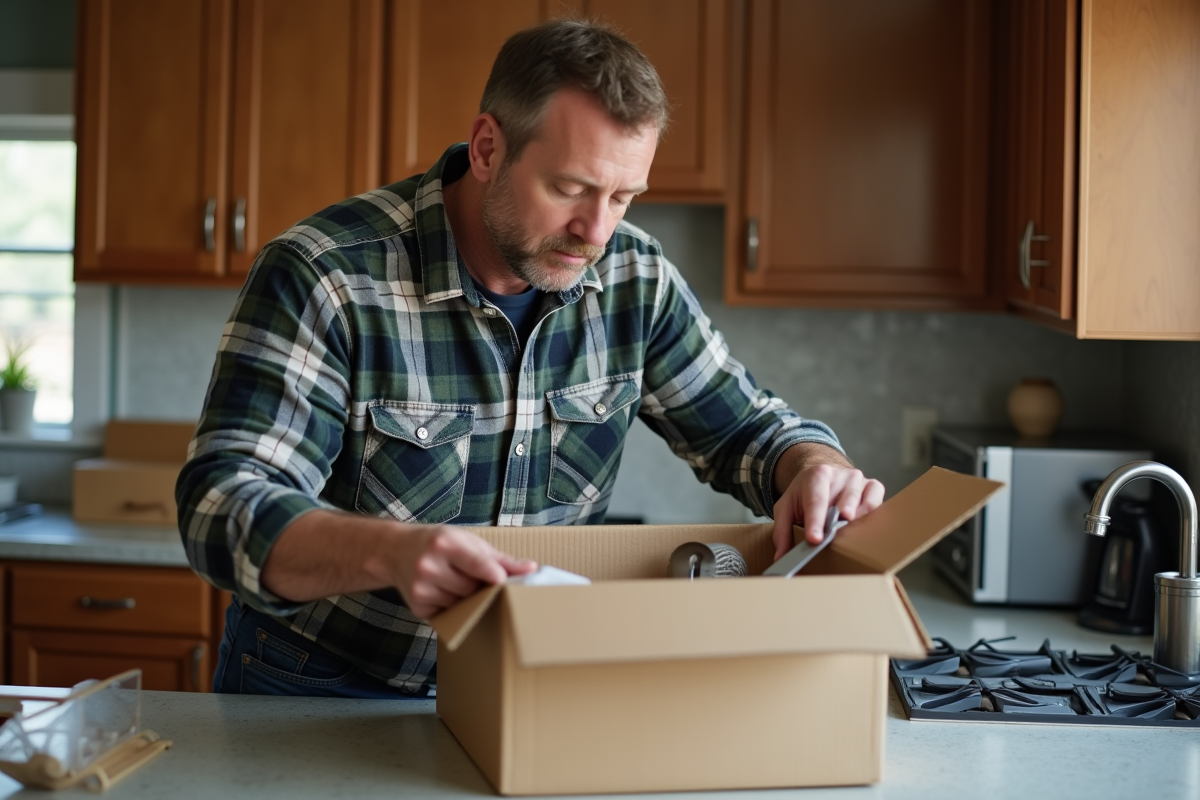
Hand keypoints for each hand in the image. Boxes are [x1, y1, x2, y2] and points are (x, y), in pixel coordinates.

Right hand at [393, 525, 536, 618]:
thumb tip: (531, 569)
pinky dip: (452, 607)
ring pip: (461, 605)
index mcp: (444, 544)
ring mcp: (420, 588)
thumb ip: (499, 558)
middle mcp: (428, 566)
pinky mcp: (417, 607)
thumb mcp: (467, 541)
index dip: (494, 575)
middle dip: (479, 587)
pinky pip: (448, 615)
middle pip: (472, 589)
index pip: (476, 564)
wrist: (394, 550)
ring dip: (466, 599)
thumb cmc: (438, 543)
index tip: (504, 582)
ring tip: (456, 582)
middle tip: (477, 578)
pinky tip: (443, 591)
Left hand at [771, 456, 884, 560]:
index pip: (816, 501)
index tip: (815, 539)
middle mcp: (840, 475)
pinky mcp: (873, 486)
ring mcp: (858, 479)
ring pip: (864, 502)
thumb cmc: (804, 495)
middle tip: (836, 535)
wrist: (821, 476)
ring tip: (850, 534)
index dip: (816, 522)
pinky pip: (877, 501)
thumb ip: (781, 532)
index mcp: (816, 475)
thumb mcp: (786, 508)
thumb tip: (780, 558)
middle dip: (841, 520)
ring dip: (858, 520)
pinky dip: (872, 514)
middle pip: (844, 500)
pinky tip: (862, 525)